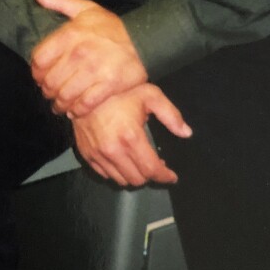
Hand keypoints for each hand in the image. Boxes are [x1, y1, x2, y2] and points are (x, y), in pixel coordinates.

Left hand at [31, 0, 146, 115]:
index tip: (39, 75)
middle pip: (50, 80)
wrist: (144, 40)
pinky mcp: (109, 86)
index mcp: (70, 34)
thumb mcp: (86, 8)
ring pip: (65, 95)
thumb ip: (60, 1)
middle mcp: (79, 53)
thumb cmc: (111, 26)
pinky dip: (77, 110)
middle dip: (47, 90)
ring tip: (60, 104)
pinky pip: (85, 104)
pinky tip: (75, 110)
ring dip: (59, 103)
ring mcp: (94, 71)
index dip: (36, 71)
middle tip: (49, 93)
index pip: (39, 59)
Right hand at [71, 84, 191, 186]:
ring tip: (138, 163)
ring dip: (133, 175)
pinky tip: (122, 160)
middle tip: (154, 165)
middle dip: (150, 175)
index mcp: (131, 137)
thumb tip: (186, 133)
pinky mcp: (87, 155)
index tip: (171, 176)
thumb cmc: (119, 92)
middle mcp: (113, 151)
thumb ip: (170, 114)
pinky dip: (117, 172)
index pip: (152, 170)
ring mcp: (98, 154)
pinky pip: (106, 175)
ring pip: (122, 180)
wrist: (83, 89)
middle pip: (138, 179)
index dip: (165, 176)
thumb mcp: (149, 95)